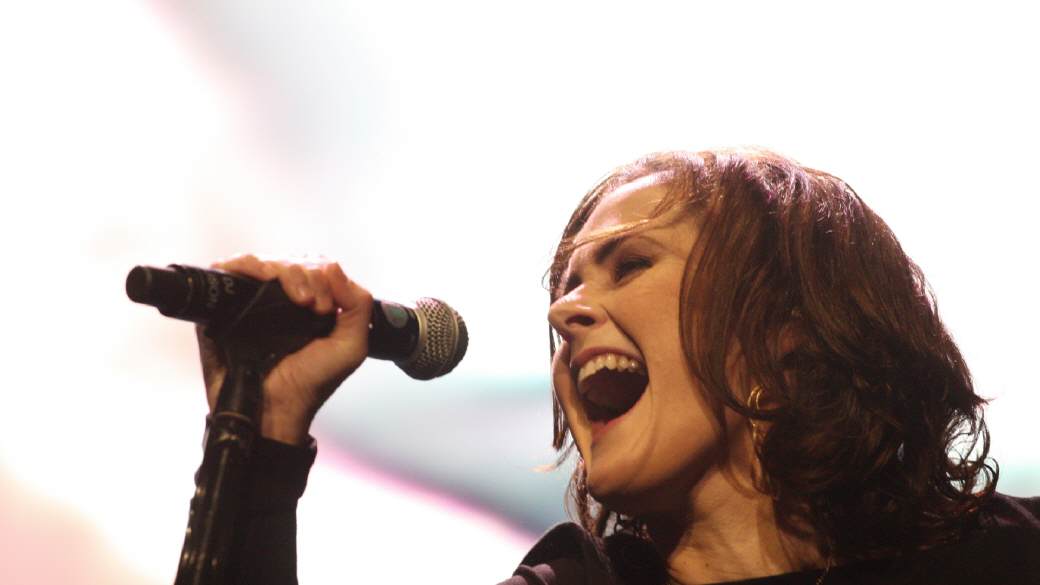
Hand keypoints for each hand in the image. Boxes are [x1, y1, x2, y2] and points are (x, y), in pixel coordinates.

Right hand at [195, 254, 373, 444]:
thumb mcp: (351, 346)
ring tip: (297, 299)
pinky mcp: (223, 306)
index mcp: (309, 303)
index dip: (323, 277)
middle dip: (306, 275)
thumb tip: (332, 266)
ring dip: (282, 269)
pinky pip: (228, 268)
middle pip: (290, 260)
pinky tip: (262, 278)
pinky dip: (245, 265)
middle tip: (312, 306)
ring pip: (263, 261)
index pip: (316, 266)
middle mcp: (279, 299)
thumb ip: (358, 304)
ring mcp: (250, 300)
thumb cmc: (311, 383)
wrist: (274, 410)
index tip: (325, 308)